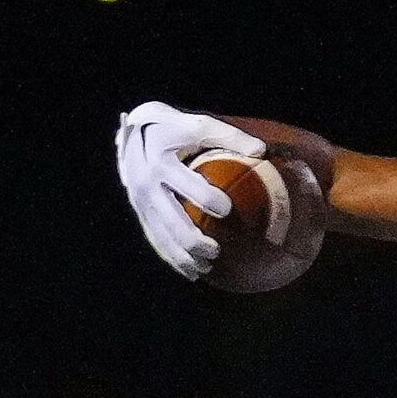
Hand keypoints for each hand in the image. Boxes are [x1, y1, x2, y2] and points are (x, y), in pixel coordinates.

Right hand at [115, 101, 263, 280]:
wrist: (135, 133)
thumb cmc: (175, 130)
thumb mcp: (198, 125)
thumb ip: (229, 136)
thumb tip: (261, 151)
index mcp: (161, 162)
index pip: (186, 185)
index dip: (207, 198)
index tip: (227, 209)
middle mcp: (147, 184)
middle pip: (171, 221)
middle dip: (194, 240)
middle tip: (217, 250)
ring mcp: (141, 201)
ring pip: (162, 236)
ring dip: (183, 256)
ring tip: (207, 266)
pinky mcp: (140, 212)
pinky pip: (155, 239)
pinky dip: (172, 258)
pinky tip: (192, 272)